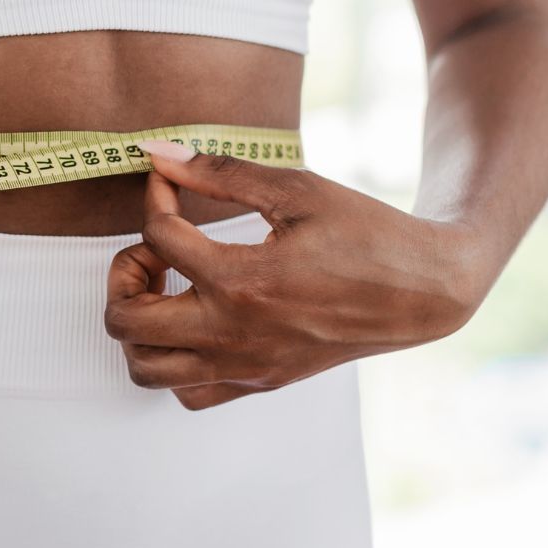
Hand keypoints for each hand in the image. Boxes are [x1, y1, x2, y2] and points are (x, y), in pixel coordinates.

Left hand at [104, 140, 485, 409]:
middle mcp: (235, 334)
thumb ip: (219, 173)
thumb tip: (158, 154)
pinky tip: (193, 320)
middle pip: (124, 320)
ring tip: (168, 287)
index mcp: (242, 280)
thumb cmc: (366, 233)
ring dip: (138, 324)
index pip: (157, 236)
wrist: (423, 290)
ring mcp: (246, 365)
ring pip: (145, 368)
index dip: (154, 195)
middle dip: (124, 272)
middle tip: (155, 248)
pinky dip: (172, 360)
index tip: (167, 182)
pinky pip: (187, 392)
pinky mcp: (260, 382)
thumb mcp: (295, 189)